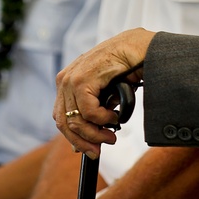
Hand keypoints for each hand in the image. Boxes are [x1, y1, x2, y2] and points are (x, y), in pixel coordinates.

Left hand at [53, 28, 153, 158]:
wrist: (136, 49)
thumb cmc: (123, 68)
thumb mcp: (104, 94)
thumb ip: (94, 111)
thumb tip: (90, 135)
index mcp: (67, 81)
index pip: (61, 117)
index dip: (74, 137)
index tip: (89, 148)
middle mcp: (65, 80)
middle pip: (64, 122)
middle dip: (83, 141)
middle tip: (99, 149)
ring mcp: (71, 79)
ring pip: (75, 120)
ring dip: (95, 133)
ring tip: (111, 135)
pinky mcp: (82, 80)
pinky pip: (88, 112)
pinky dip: (102, 119)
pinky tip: (113, 116)